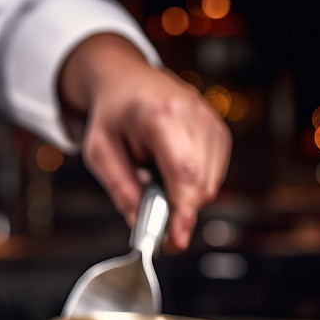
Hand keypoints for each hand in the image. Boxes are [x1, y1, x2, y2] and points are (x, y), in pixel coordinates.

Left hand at [59, 34, 230, 250]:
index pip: (183, 172)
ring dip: (183, 197)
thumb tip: (139, 222)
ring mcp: (211, 120)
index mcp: (162, 115)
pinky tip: (168, 173)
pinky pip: (214, 174)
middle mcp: (195, 114)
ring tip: (153, 181)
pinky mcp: (219, 130)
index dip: (183, 210)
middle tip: (151, 220)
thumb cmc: (111, 114)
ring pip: (211, 182)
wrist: (126, 80)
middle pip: (202, 183)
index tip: (177, 239)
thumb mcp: (99, 152)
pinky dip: (193, 185)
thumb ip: (120, 188)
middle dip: (178, 211)